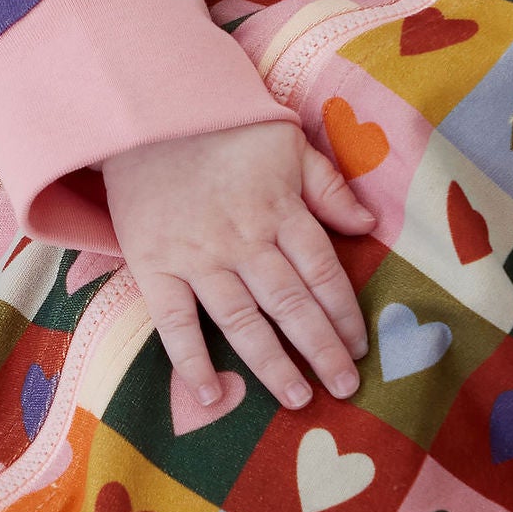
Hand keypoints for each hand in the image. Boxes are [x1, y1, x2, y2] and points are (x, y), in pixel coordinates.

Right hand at [102, 123, 372, 408]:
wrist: (145, 112)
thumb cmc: (222, 127)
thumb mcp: (288, 141)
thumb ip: (328, 186)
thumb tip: (368, 225)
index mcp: (280, 210)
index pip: (322, 272)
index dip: (344, 314)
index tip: (360, 347)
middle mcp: (244, 241)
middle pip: (291, 304)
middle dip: (321, 350)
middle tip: (345, 389)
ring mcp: (198, 258)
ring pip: (243, 321)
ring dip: (272, 365)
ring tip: (298, 400)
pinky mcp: (154, 267)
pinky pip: (175, 324)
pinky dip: (191, 363)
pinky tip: (212, 396)